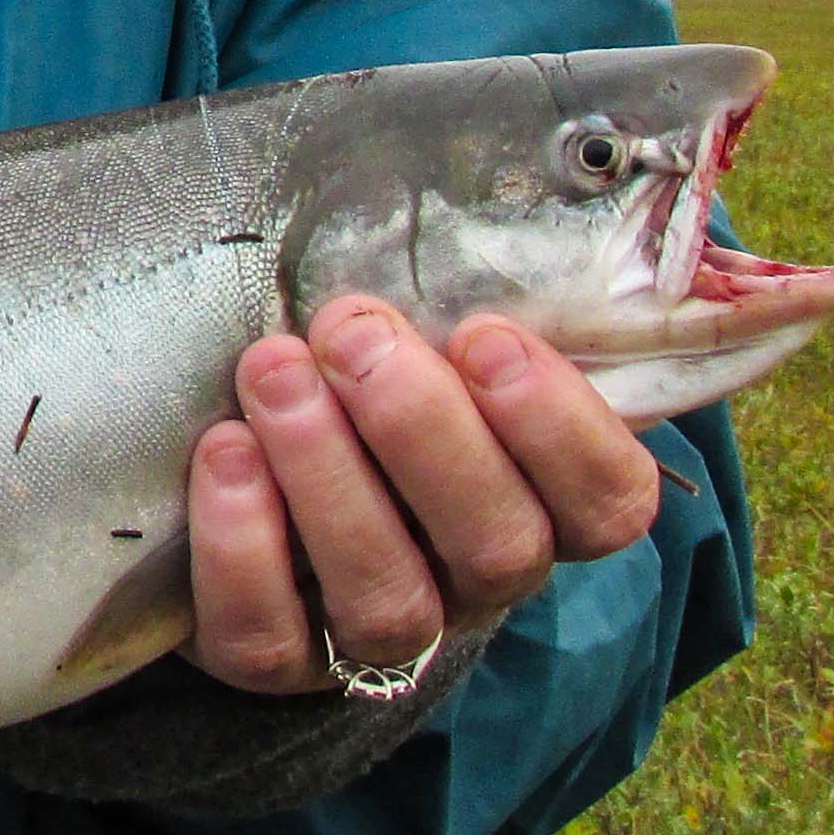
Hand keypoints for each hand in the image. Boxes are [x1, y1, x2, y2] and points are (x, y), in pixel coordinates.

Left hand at [178, 299, 663, 696]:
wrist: (233, 480)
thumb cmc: (355, 375)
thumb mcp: (425, 331)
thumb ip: (469, 285)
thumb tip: (534, 172)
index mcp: (542, 501)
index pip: (609, 501)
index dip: (560, 427)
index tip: (483, 335)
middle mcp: (475, 579)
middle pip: (497, 542)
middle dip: (423, 429)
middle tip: (351, 331)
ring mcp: (377, 634)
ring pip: (388, 594)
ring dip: (330, 475)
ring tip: (275, 372)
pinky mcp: (273, 662)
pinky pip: (271, 636)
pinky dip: (244, 546)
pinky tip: (224, 454)